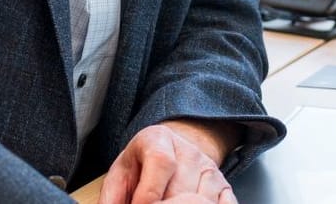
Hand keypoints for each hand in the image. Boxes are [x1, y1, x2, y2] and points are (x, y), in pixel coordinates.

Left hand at [97, 119, 241, 203]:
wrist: (170, 154)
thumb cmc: (141, 167)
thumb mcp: (120, 176)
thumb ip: (112, 197)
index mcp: (158, 139)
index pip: (161, 162)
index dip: (148, 194)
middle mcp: (188, 151)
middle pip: (181, 189)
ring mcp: (209, 168)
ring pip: (203, 201)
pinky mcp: (224, 186)